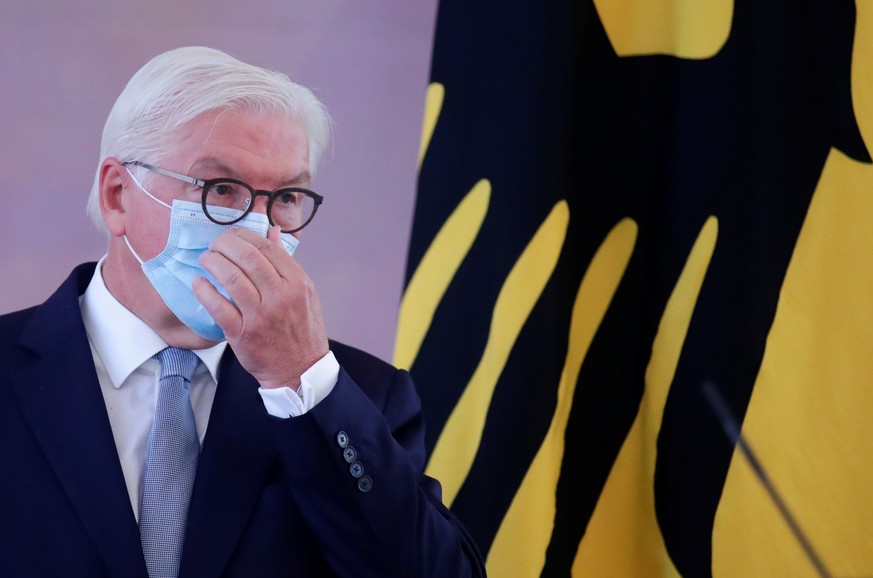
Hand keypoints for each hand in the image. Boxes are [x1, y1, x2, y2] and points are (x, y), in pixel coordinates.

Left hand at [193, 226, 328, 388]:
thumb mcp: (304, 292)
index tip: (231, 236)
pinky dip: (204, 291)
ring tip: (206, 260)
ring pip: (231, 278)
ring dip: (212, 263)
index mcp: (297, 282)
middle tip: (214, 245)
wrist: (300, 369)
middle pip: (246, 257)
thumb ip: (286, 262)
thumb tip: (272, 232)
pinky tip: (199, 283)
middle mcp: (280, 296)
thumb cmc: (301, 330)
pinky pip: (218, 307)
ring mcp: (261, 315)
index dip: (243, 236)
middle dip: (224, 244)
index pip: (266, 247)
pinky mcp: (242, 334)